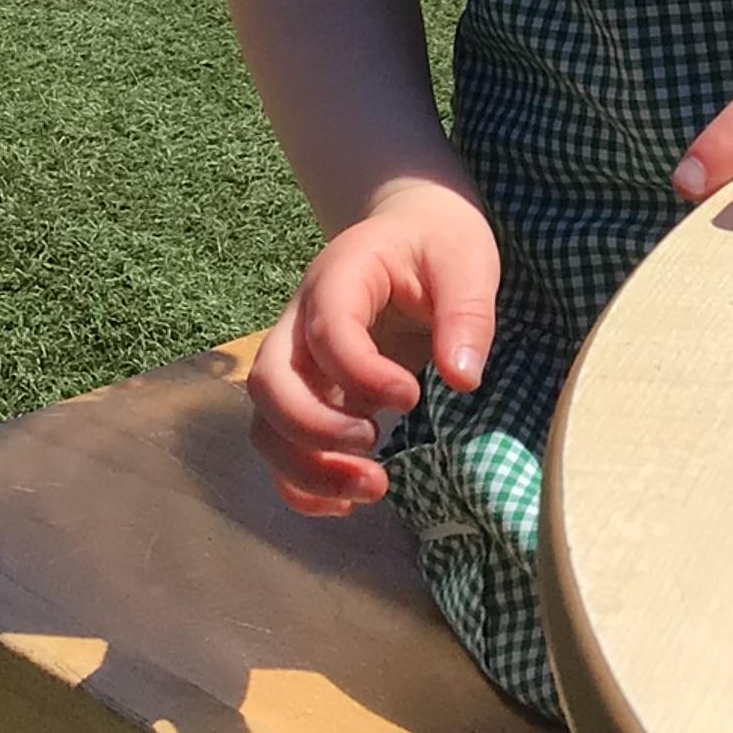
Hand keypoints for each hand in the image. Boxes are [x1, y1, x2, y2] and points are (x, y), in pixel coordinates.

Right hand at [245, 178, 499, 516]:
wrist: (412, 229)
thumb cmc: (438, 244)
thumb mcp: (468, 263)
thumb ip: (467, 315)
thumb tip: (462, 379)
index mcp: (339, 276)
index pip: (326, 330)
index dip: (360, 373)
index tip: (411, 397)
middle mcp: (301, 320)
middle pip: (270, 382)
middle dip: (314, 430)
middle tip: (376, 448)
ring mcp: (297, 359)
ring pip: (265, 422)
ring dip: (305, 466)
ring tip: (372, 489)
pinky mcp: (307, 393)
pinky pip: (278, 444)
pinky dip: (299, 482)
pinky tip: (346, 502)